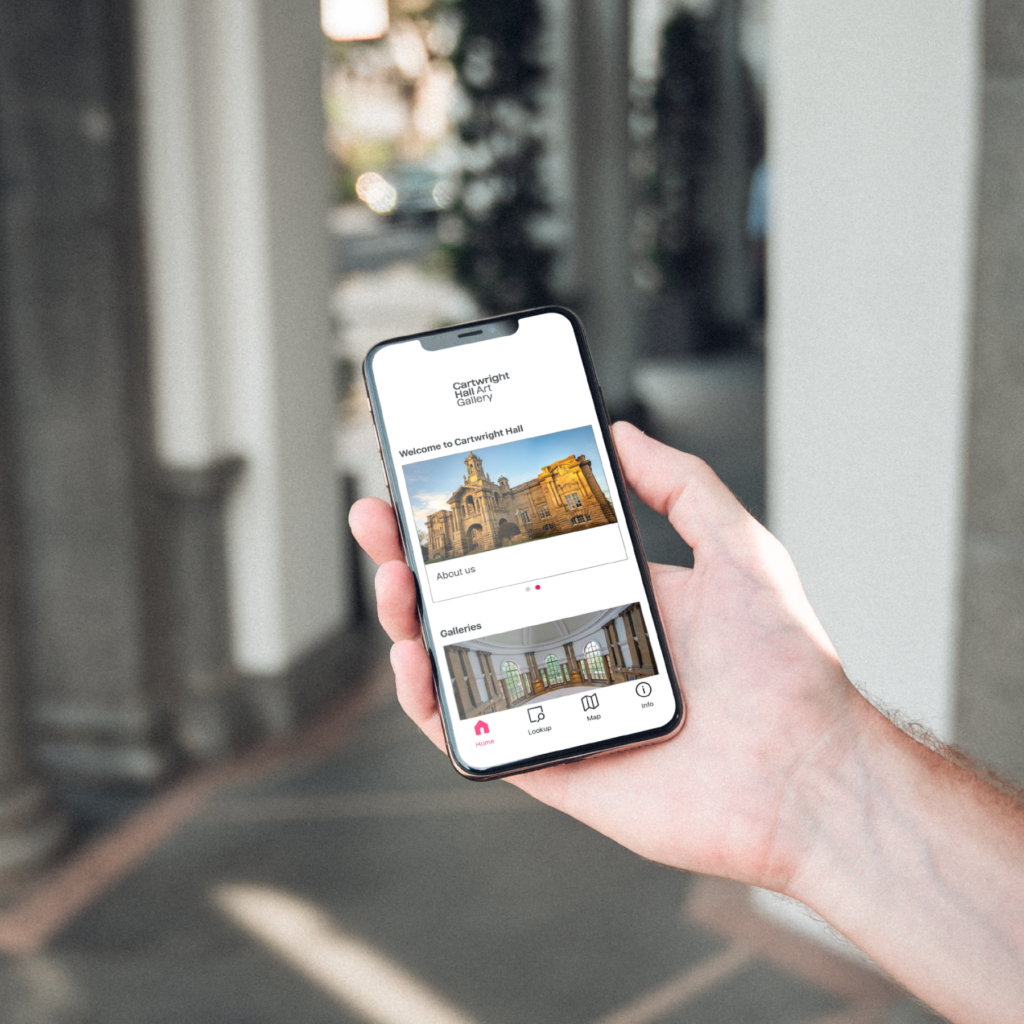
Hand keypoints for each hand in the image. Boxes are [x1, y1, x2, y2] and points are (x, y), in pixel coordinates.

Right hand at [349, 421, 869, 892]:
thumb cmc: (786, 669)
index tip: (429, 484)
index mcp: (610, 596)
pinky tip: (415, 663)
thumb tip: (622, 433)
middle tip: (380, 521)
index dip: (469, 520)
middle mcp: (575, 644)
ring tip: (395, 585)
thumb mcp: (739, 549)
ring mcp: (558, 703)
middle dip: (417, 559)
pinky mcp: (553, 762)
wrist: (812, 776)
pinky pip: (474, 735)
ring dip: (411, 622)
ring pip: (460, 662)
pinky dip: (431, 704)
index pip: (520, 551)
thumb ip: (682, 485)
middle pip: (473, 600)